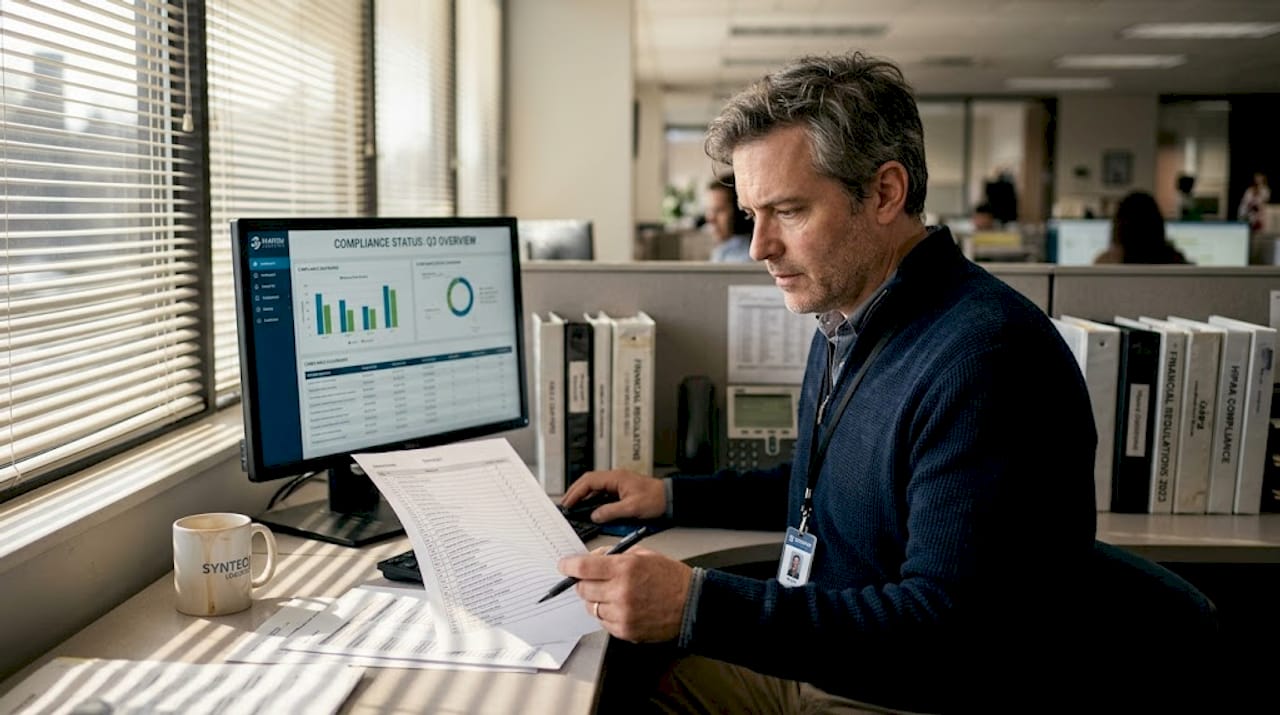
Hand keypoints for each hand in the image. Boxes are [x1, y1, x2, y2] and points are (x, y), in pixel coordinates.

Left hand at [558, 547, 691, 642]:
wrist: (691, 604)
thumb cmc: (670, 578)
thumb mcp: (644, 555)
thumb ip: (615, 556)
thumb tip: (592, 559)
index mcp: (625, 568)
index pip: (583, 568)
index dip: (569, 566)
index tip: (564, 566)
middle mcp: (621, 591)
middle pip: (583, 588)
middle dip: (584, 582)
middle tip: (594, 580)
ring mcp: (622, 613)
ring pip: (591, 606)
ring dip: (596, 599)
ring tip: (614, 594)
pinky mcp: (625, 630)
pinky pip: (602, 621)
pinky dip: (607, 614)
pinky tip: (622, 607)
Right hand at [561, 469, 665, 521]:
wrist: (670, 498)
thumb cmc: (656, 499)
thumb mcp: (632, 508)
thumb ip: (611, 511)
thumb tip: (595, 515)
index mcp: (616, 477)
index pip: (589, 481)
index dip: (576, 492)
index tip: (568, 503)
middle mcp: (615, 478)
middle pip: (588, 481)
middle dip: (575, 492)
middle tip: (566, 504)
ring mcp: (617, 483)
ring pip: (594, 486)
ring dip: (582, 495)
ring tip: (573, 506)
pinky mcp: (620, 489)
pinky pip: (601, 491)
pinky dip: (591, 498)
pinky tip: (588, 507)